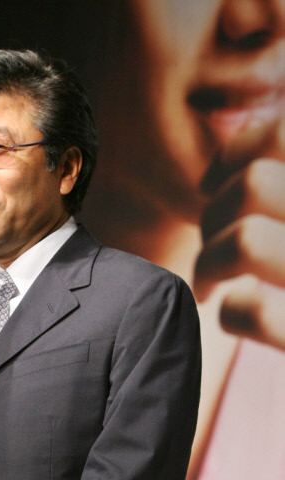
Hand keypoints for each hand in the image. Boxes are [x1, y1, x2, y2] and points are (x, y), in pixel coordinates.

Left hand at [194, 118, 284, 350]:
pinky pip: (254, 312)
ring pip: (245, 242)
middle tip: (212, 246)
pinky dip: (231, 313)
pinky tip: (236, 316)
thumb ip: (283, 190)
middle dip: (211, 216)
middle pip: (253, 185)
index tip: (213, 185)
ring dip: (209, 263)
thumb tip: (226, 167)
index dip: (234, 155)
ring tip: (211, 285)